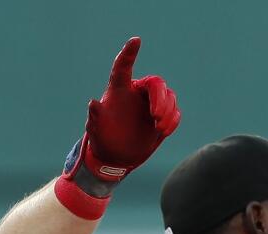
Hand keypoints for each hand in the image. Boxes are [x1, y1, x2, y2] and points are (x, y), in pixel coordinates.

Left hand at [77, 37, 180, 180]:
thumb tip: (93, 103)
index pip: (123, 67)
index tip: (135, 40)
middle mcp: (137, 93)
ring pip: (169, 97)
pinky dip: (172, 120)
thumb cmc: (102, 140)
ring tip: (158, 127)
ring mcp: (152, 104)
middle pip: (156, 84)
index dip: (129, 53)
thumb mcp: (96, 131)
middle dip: (159, 98)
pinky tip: (162, 131)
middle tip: (155, 116)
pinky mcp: (163, 117)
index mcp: (119, 91)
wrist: (115, 158)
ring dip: (167, 111)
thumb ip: (95, 117)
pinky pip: (174, 112)